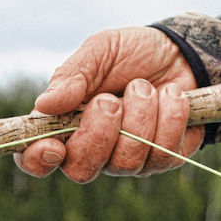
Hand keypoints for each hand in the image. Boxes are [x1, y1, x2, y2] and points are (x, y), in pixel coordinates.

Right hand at [14, 27, 204, 182]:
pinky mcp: (166, 157)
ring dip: (139, 117)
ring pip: (127, 163)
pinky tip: (171, 94)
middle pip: (82, 170)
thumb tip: (44, 105)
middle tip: (110, 99)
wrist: (182, 52)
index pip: (39, 160)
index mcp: (66, 125)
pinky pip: (165, 154)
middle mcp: (97, 150)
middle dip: (98, 133)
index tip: (53, 145)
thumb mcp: (101, 51)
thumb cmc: (133, 53)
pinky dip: (169, 117)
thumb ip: (73, 75)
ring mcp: (132, 158)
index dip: (38, 161)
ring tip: (144, 87)